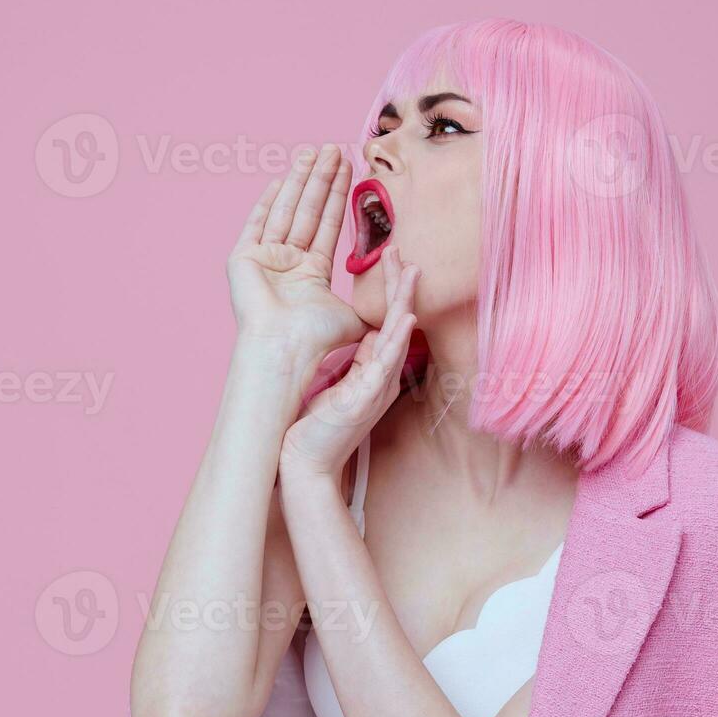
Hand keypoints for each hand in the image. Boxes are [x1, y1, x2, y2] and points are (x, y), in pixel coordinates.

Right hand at [227, 145, 369, 383]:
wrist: (286, 348)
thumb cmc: (318, 338)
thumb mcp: (357, 314)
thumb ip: (377, 299)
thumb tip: (404, 290)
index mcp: (310, 273)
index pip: (327, 225)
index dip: (337, 196)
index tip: (348, 168)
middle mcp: (286, 263)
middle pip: (308, 212)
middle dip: (321, 180)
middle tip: (334, 148)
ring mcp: (263, 259)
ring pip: (286, 211)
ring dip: (300, 181)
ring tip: (315, 152)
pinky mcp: (243, 259)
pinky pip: (256, 224)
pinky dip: (267, 202)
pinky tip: (280, 180)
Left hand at [279, 246, 418, 479]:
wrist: (307, 464)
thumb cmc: (318, 428)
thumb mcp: (341, 386)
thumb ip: (358, 362)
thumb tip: (368, 335)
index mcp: (375, 371)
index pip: (388, 322)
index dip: (391, 292)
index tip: (389, 260)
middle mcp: (382, 377)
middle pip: (398, 323)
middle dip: (401, 287)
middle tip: (403, 252)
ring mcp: (377, 388)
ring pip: (397, 337)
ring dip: (405, 303)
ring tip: (410, 272)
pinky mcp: (365, 399)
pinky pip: (385, 364)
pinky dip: (396, 339)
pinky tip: (404, 318)